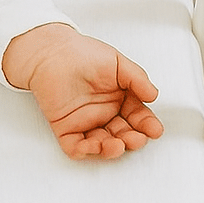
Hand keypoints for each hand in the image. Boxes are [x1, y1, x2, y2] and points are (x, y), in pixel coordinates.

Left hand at [2, 23, 163, 160]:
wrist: (50, 51)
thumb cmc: (80, 53)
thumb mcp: (116, 62)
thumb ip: (137, 78)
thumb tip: (153, 95)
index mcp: (118, 98)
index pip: (137, 117)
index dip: (146, 125)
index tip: (154, 129)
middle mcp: (103, 113)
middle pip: (123, 134)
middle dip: (132, 140)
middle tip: (137, 138)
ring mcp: (85, 122)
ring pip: (102, 144)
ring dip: (112, 149)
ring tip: (118, 144)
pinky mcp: (65, 127)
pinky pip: (76, 146)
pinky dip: (86, 151)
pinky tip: (96, 146)